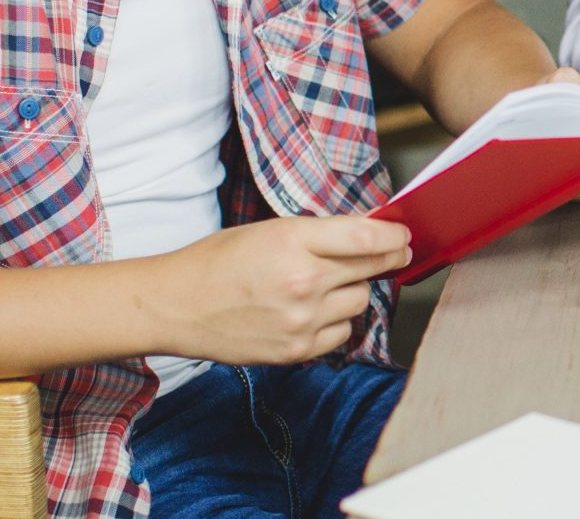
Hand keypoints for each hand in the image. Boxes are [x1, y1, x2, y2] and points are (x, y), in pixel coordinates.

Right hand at [155, 215, 409, 363]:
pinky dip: (336, 321)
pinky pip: (342, 332)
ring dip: (353, 290)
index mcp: (293, 240)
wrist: (176, 306)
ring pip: (361, 301)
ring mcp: (301, 319)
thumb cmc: (219, 261)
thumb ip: (321, 233)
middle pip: (372, 268)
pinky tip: (313, 311)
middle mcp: (302, 281)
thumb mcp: (270, 230)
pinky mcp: (296, 349)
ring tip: (325, 284)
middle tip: (386, 254)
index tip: (403, 235)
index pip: (367, 236)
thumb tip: (371, 232)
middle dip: (384, 259)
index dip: (394, 235)